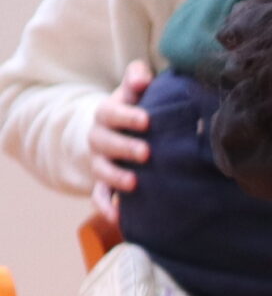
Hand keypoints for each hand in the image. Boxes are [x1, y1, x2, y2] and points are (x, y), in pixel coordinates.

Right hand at [87, 60, 152, 212]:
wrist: (114, 132)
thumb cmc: (134, 109)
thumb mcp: (133, 92)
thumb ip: (137, 80)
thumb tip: (142, 77)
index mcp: (107, 114)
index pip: (111, 113)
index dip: (127, 116)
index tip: (148, 119)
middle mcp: (99, 138)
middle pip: (105, 142)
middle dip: (125, 147)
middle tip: (147, 152)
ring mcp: (100, 162)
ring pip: (101, 170)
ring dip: (116, 177)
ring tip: (135, 183)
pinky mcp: (103, 183)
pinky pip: (100, 197)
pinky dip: (106, 207)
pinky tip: (118, 219)